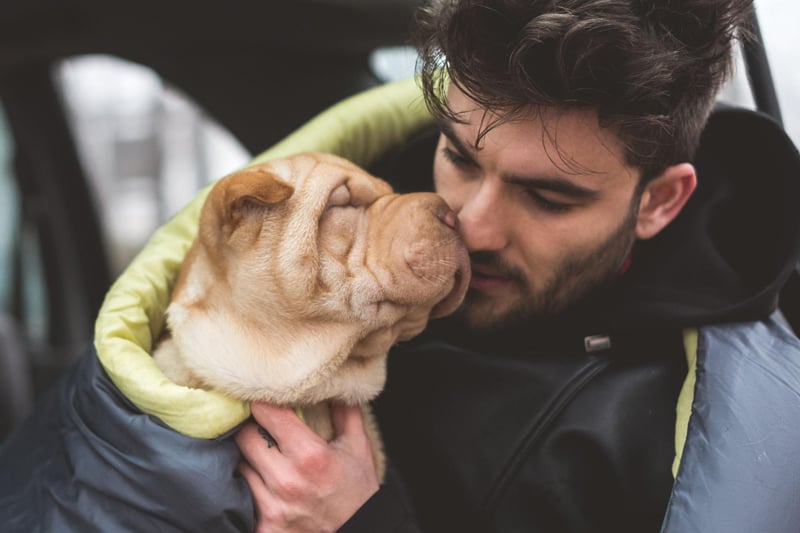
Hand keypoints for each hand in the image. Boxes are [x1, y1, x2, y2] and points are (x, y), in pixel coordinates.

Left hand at [235, 402, 379, 531]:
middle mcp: (286, 481)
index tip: (262, 398)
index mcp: (310, 456)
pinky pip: (242, 498)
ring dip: (248, 459)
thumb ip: (345, 413)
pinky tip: (262, 483)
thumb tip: (333, 385)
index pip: (267, 413)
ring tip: (261, 456)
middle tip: (259, 427)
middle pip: (243, 438)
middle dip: (251, 429)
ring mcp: (271, 508)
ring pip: (238, 467)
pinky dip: (248, 487)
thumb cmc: (358, 493)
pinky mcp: (263, 528)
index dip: (262, 402)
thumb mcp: (358, 448)